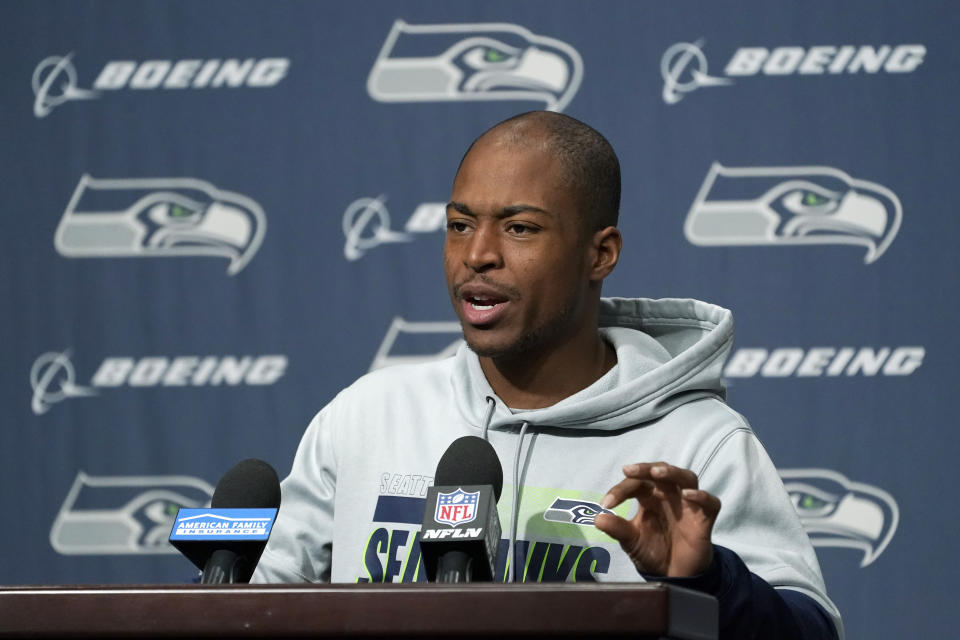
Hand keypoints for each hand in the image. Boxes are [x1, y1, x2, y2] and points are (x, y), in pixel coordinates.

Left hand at [594, 462, 720, 576]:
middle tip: (630, 471)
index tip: (606, 503)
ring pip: (686, 477)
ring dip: (672, 472)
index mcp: (649, 497)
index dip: (620, 490)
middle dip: (645, 468)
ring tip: (657, 472)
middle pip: (660, 471)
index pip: (635, 483)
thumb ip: (618, 529)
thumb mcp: (631, 541)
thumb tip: (597, 519)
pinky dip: (702, 496)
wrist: (673, 575)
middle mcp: (668, 495)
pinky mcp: (704, 518)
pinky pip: (710, 502)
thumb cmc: (652, 551)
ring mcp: (688, 504)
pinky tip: (689, 495)